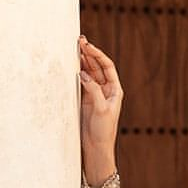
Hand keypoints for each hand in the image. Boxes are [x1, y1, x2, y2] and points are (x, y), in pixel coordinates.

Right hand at [78, 35, 123, 153]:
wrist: (97, 146)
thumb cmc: (104, 130)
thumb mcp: (101, 109)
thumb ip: (93, 91)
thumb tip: (84, 75)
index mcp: (115, 90)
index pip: (107, 67)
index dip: (98, 55)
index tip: (88, 46)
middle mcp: (106, 90)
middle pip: (97, 67)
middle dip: (89, 54)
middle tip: (79, 41)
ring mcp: (95, 93)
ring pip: (89, 72)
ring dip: (82, 60)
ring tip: (74, 48)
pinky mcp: (86, 98)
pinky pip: (82, 81)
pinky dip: (77, 72)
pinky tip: (72, 64)